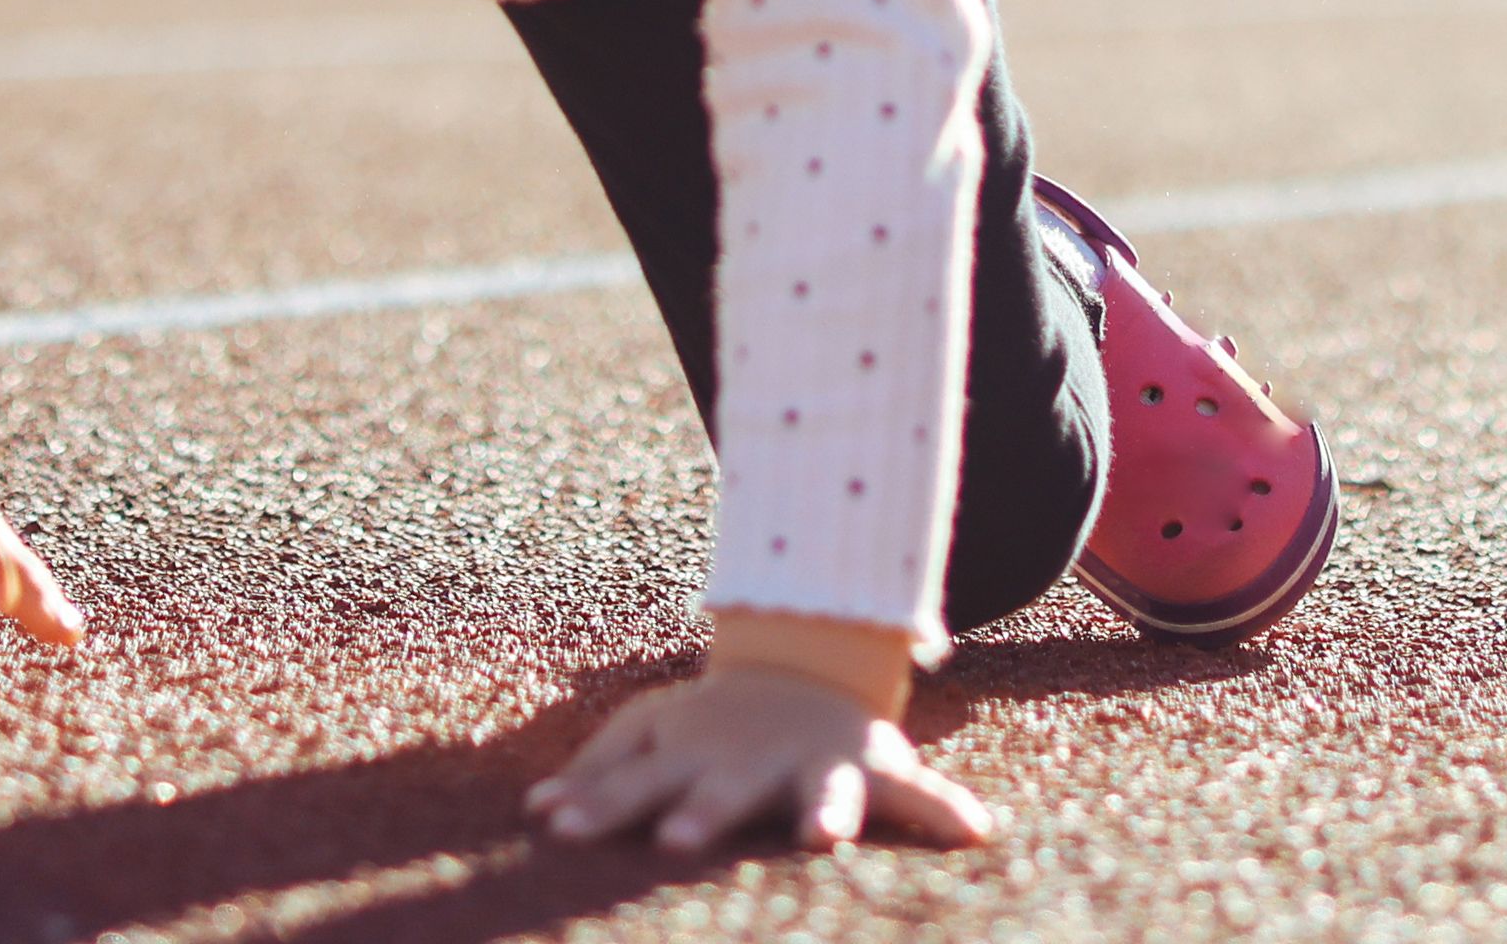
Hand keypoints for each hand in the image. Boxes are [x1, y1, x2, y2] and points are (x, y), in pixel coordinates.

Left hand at [530, 629, 994, 853]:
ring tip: (827, 837)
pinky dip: (945, 810)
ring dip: (824, 811)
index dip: (598, 805)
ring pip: (819, 789)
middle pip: (722, 787)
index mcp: (695, 755)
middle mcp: (754, 760)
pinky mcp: (874, 767)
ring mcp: (816, 764)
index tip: (557, 828)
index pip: (636, 785)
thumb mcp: (652, 731)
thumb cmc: (711, 724)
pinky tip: (975, 833)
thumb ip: (599, 774)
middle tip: (676, 840)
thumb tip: (531, 810)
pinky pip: (917, 791)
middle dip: (703, 812)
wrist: (805, 667)